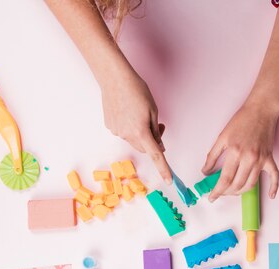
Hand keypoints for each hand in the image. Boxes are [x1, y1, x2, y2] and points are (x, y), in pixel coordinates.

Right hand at [101, 65, 171, 183]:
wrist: (114, 78)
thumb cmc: (136, 90)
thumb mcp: (153, 110)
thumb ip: (156, 131)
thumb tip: (159, 146)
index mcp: (141, 132)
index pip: (156, 155)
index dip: (164, 168)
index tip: (169, 180)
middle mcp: (127, 135)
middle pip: (145, 148)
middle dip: (153, 141)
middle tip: (159, 126)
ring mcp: (117, 131)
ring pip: (134, 140)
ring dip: (140, 133)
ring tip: (140, 114)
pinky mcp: (110, 126)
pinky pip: (124, 132)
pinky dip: (129, 127)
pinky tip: (128, 111)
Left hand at [202, 100, 278, 201]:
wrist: (261, 110)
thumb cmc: (241, 121)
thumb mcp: (222, 137)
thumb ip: (212, 156)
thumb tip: (205, 171)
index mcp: (235, 152)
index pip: (224, 179)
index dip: (217, 191)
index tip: (211, 197)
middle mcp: (249, 158)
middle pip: (237, 185)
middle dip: (226, 193)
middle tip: (220, 193)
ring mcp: (261, 159)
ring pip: (251, 184)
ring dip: (241, 192)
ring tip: (232, 192)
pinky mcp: (270, 158)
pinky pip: (275, 176)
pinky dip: (274, 187)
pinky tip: (271, 195)